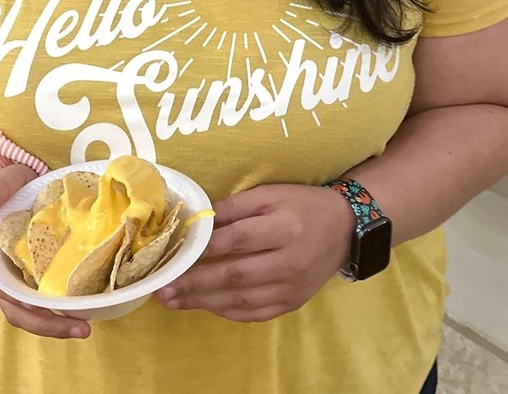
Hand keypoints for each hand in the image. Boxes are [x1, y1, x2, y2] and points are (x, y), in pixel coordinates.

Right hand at [0, 163, 91, 339]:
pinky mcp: (33, 273)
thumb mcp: (4, 178)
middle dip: (48, 324)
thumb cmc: (7, 182)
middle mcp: (1, 275)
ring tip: (85, 327)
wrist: (14, 181)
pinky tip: (83, 307)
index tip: (44, 309)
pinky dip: (59, 307)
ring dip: (55, 322)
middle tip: (82, 329)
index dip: (23, 303)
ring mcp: (17, 277)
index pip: (3, 289)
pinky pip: (42, 297)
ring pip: (30, 311)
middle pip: (19, 311)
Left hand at [156, 183, 353, 321]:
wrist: (344, 229)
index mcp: (283, 228)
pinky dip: (227, 311)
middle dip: (194, 284)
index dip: (204, 248)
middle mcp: (288, 262)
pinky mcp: (292, 303)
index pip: (237, 240)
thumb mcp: (270, 194)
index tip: (174, 253)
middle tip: (163, 289)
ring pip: (241, 300)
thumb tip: (200, 218)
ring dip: (203, 302)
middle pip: (235, 276)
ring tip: (173, 301)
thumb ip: (235, 207)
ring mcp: (291, 288)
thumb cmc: (302, 205)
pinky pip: (255, 313)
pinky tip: (205, 306)